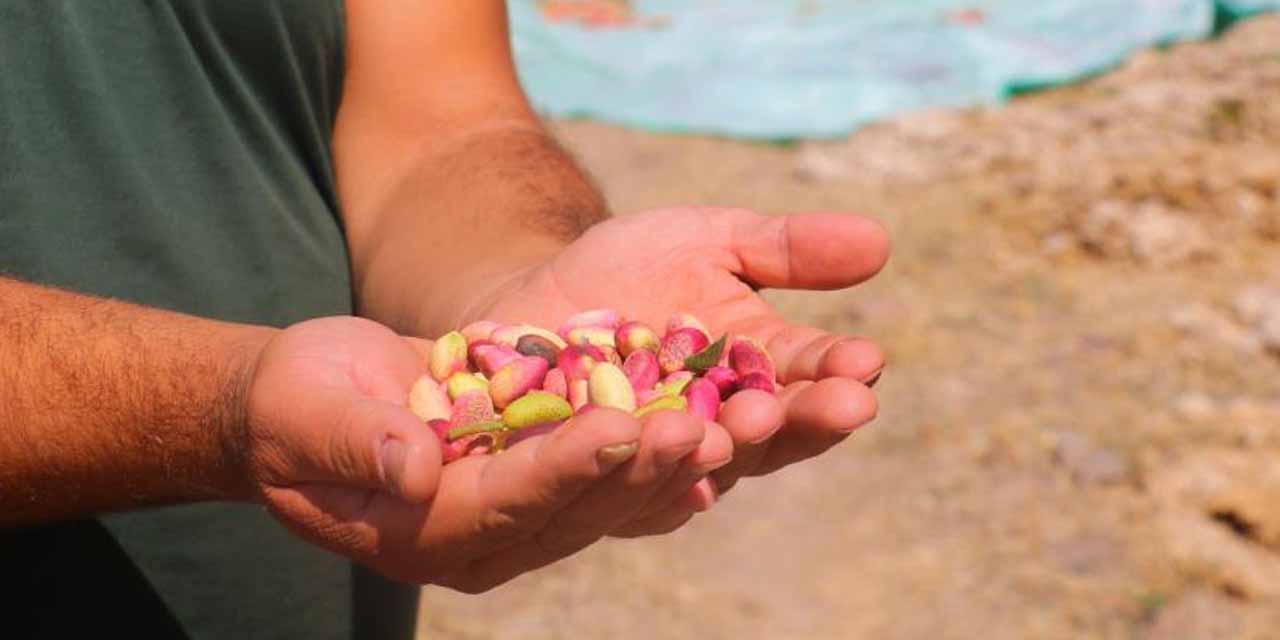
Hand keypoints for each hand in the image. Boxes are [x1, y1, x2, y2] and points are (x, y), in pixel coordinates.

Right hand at [240, 317, 729, 591]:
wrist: (315, 401)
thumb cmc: (296, 405)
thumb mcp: (306, 412)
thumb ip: (356, 441)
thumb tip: (414, 469)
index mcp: (421, 533)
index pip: (503, 505)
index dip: (562, 470)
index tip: (617, 428)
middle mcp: (481, 538)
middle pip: (571, 511)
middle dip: (636, 471)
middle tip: (700, 431)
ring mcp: (515, 513)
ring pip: (602, 498)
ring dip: (663, 466)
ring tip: (723, 426)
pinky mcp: (537, 477)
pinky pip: (604, 471)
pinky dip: (654, 450)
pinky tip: (709, 422)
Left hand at [465, 208, 889, 531]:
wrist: (531, 296)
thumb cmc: (632, 270)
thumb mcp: (707, 241)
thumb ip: (783, 248)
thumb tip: (881, 241)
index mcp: (762, 373)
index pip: (811, 378)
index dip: (839, 373)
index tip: (866, 361)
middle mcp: (722, 428)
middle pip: (772, 435)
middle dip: (801, 420)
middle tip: (831, 404)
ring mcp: (661, 460)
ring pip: (704, 467)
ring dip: (728, 446)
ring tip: (746, 421)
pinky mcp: (597, 478)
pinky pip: (622, 484)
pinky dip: (641, 470)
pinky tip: (658, 451)